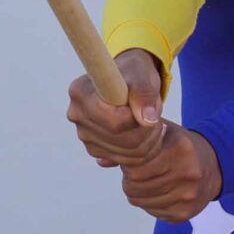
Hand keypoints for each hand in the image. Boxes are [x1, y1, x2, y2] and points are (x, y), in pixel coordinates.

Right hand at [67, 49, 166, 167]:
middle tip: (157, 118)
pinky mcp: (93, 147)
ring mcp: (83, 134)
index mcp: (81, 92)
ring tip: (151, 123)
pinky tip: (142, 133)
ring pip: (124, 153)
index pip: (113, 122)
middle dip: (145, 133)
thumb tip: (147, 120)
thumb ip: (145, 94)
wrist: (128, 81)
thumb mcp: (143, 76)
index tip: (146, 107)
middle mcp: (77, 114)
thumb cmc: (134, 74)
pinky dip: (138, 152)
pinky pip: (121, 160)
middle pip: (119, 141)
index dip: (135, 120)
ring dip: (146, 142)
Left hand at [121, 123, 222, 223]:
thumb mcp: (159, 131)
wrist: (217, 165)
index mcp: (179, 149)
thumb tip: (100, 159)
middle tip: (136, 172)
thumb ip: (130, 141)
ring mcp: (188, 197)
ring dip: (138, 192)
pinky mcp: (186, 214)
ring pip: (141, 201)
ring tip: (147, 181)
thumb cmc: (179, 144)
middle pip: (136, 186)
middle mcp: (186, 174)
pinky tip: (158, 191)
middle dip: (130, 179)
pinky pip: (154, 213)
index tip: (130, 160)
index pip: (136, 166)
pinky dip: (150, 203)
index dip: (127, 164)